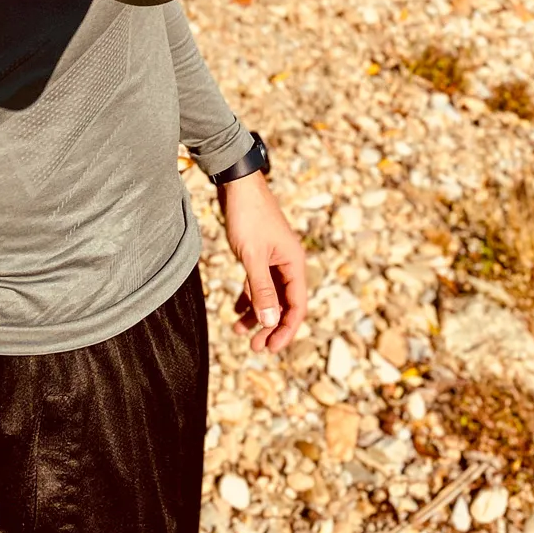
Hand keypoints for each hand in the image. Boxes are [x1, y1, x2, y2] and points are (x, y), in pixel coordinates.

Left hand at [219, 171, 307, 354]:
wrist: (237, 183)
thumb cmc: (247, 215)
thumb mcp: (252, 256)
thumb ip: (261, 289)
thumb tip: (270, 323)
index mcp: (294, 263)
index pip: (297, 306)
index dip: (286, 330)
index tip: (270, 349)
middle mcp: (288, 263)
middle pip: (284, 304)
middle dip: (271, 327)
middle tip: (255, 347)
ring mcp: (274, 259)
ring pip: (270, 296)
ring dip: (257, 315)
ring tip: (240, 333)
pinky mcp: (260, 254)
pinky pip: (258, 283)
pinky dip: (249, 298)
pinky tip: (236, 311)